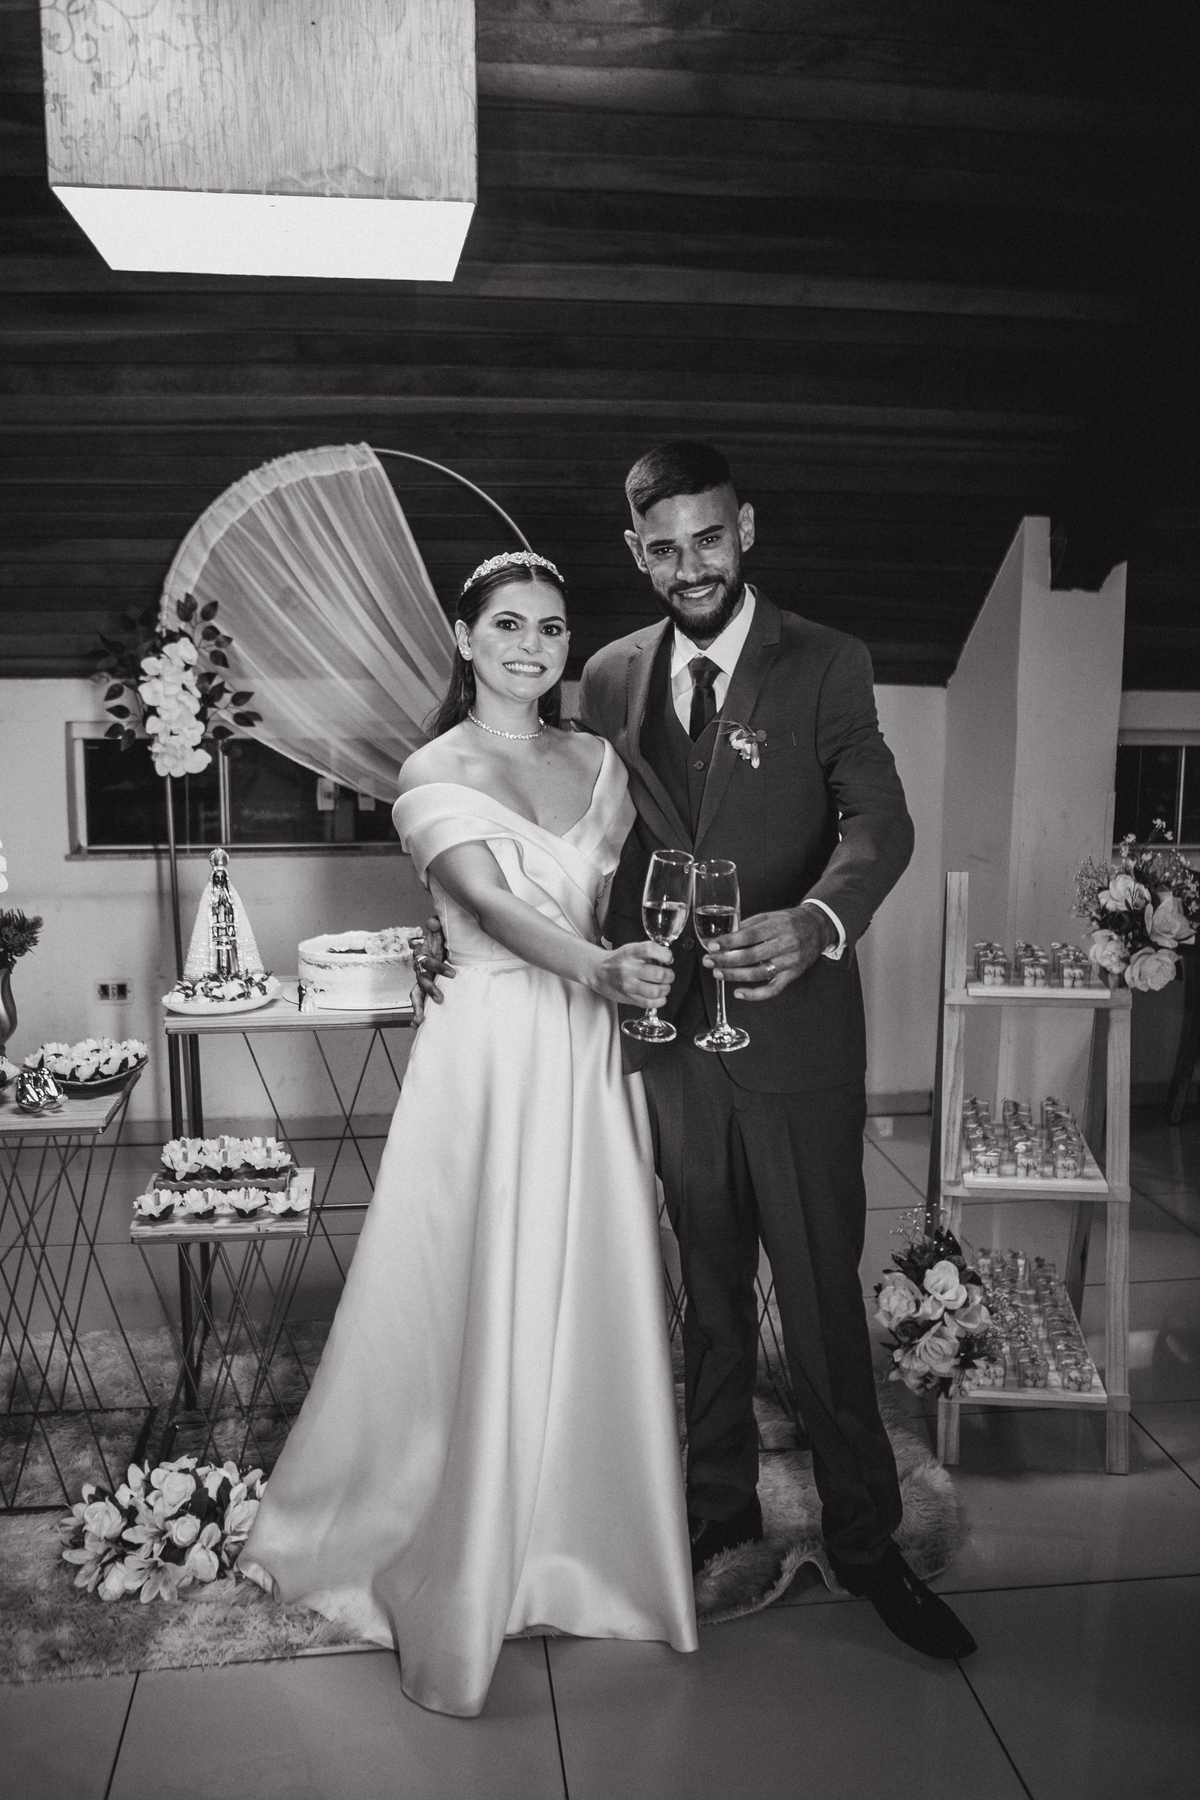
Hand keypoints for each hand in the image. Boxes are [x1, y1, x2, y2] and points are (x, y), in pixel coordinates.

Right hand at [410, 914, 454, 1024]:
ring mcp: (421, 980)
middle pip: (420, 980)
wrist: (441, 945)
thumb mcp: (440, 931)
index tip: (453, 974)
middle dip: (429, 990)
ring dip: (418, 1006)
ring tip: (420, 1020)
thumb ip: (437, 925)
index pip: (427, 962)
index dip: (438, 968)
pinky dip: (416, 1012)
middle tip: (440, 999)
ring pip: (416, 994)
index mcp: (423, 954)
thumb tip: (432, 922)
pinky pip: (418, 1001)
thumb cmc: (442, 939)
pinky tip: (415, 1025)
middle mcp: (420, 968)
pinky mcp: (424, 989)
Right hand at [591, 941, 674, 1008]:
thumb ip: (649, 952)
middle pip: (659, 974)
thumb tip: (668, 959)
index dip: (665, 955)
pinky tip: (659, 996)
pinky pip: (649, 1003)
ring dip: (666, 989)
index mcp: (631, 953)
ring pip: (656, 991)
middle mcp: (629, 969)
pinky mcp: (629, 998)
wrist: (598, 972)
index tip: (668, 959)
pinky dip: (660, 1001)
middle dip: (669, 976)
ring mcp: (628, 985)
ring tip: (664, 986)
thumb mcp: (631, 949)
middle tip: (669, 975)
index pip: (651, 950)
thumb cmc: (618, 960)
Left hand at [703, 905, 833, 1001]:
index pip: (750, 935)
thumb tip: (724, 937)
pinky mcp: (793, 975)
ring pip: (759, 973)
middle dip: (727, 960)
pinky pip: (773, 989)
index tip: (713, 946)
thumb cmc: (791, 921)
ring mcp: (790, 962)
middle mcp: (786, 944)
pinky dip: (755, 994)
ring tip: (718, 973)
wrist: (818, 927)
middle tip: (709, 961)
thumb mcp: (771, 916)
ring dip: (735, 976)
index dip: (730, 942)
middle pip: (752, 955)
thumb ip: (749, 926)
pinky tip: (738, 993)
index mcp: (779, 926)